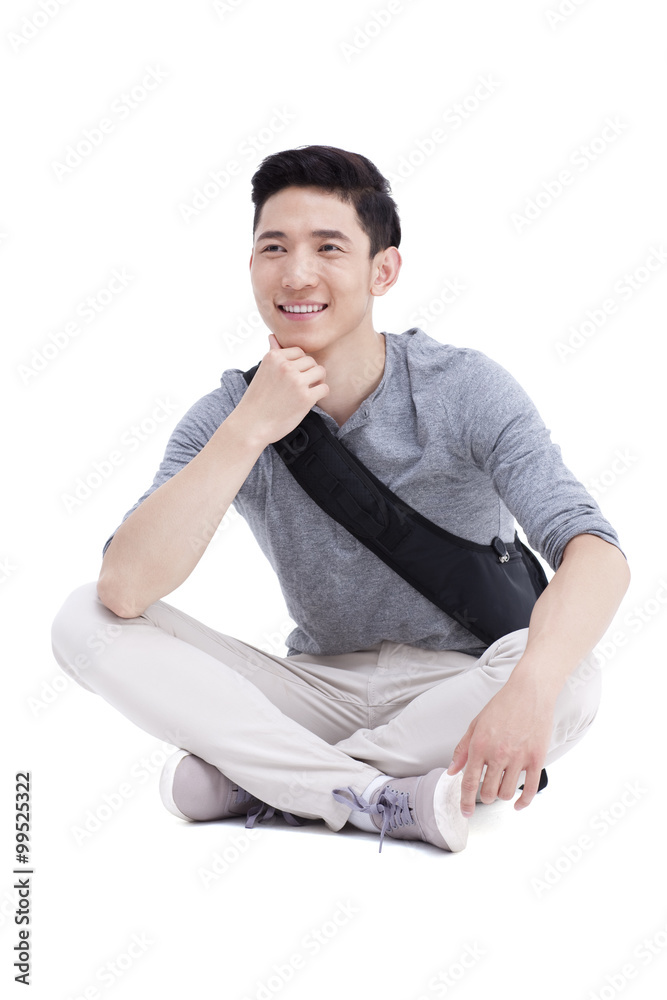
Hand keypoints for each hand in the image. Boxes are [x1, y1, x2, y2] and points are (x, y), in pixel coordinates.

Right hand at [235, 333, 329, 444]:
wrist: (251, 425)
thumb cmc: (257, 400)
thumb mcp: (262, 372)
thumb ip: (272, 354)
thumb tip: (273, 336)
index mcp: (273, 356)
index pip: (299, 352)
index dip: (300, 365)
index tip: (293, 377)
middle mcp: (285, 366)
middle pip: (311, 361)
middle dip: (309, 373)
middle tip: (301, 387)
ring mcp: (296, 381)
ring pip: (320, 372)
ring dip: (317, 382)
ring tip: (307, 391)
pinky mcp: (305, 397)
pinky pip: (324, 388)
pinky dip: (320, 394)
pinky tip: (310, 400)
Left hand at [446, 678, 554, 816]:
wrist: (529, 692)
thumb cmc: (502, 706)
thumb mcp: (476, 724)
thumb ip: (462, 749)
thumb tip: (452, 771)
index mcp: (479, 745)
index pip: (469, 783)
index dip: (465, 801)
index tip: (466, 812)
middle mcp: (498, 754)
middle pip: (488, 792)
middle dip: (484, 798)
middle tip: (486, 793)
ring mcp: (518, 757)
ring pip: (506, 793)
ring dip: (501, 796)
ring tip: (501, 787)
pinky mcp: (536, 758)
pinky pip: (529, 789)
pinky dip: (523, 802)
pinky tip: (518, 804)